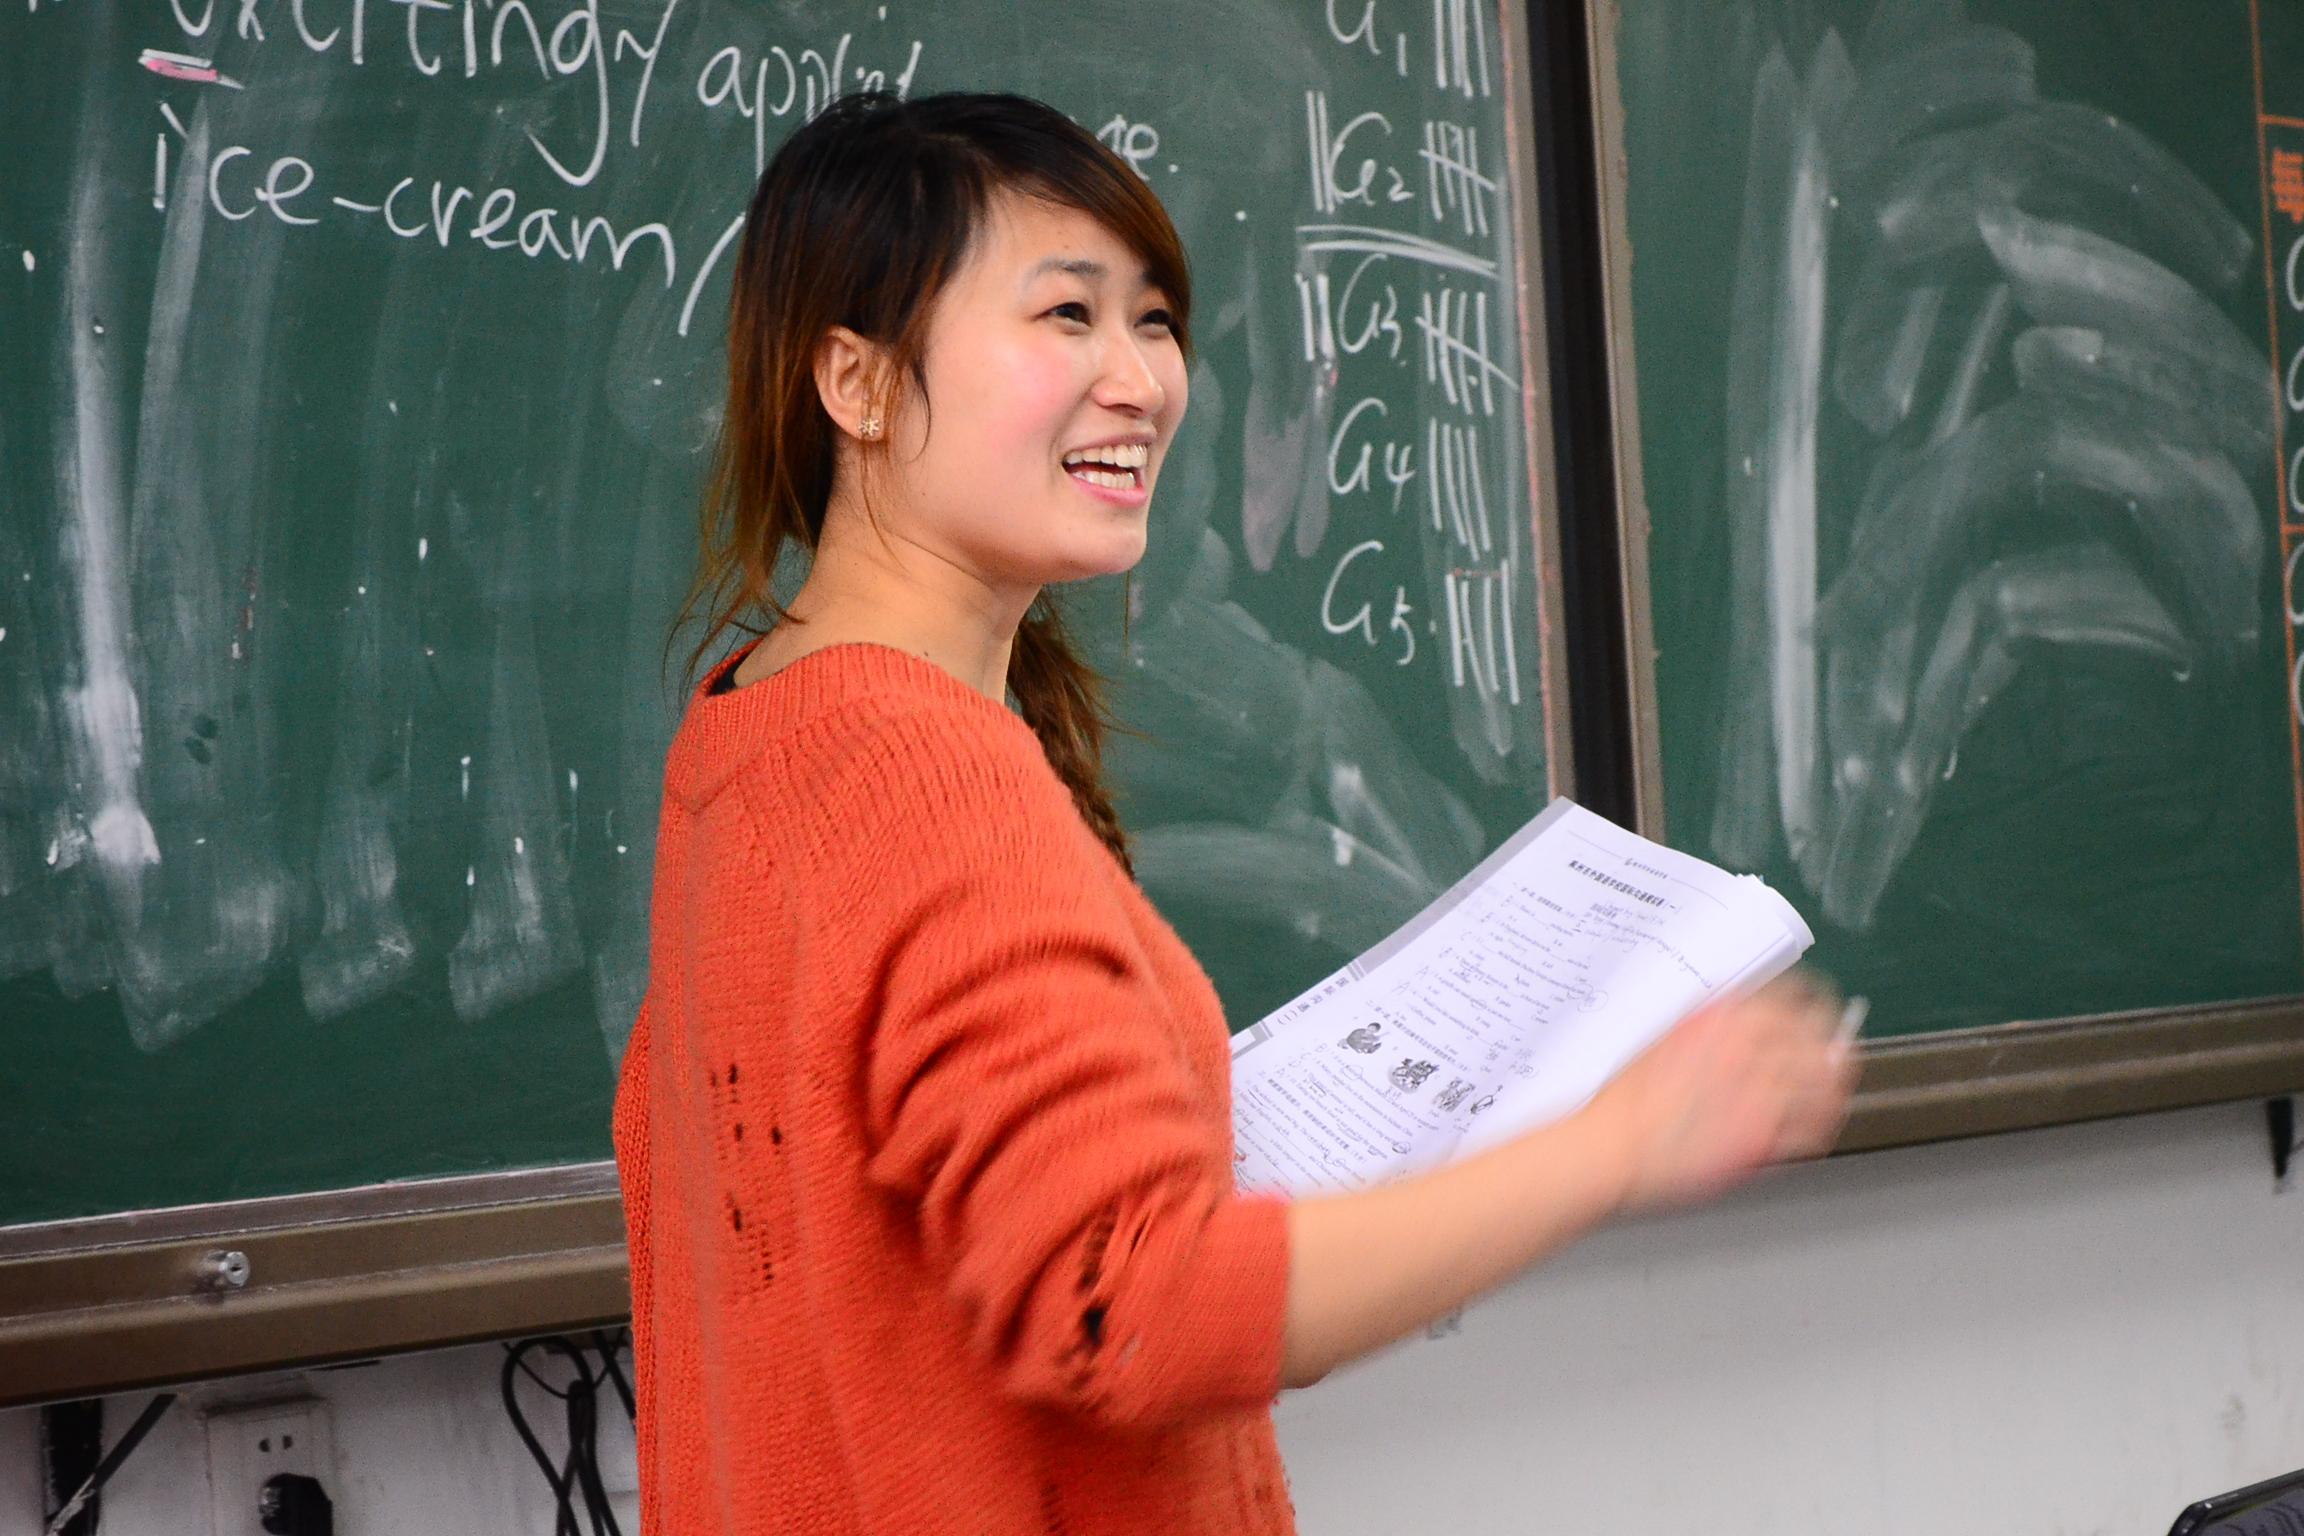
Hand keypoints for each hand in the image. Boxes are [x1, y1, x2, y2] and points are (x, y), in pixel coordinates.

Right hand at [1585, 971, 1857, 1213]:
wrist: (1613, 1143)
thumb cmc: (1625, 1097)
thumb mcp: (1664, 1035)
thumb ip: (1710, 1022)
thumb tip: (1738, 1016)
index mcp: (1723, 1019)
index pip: (1793, 994)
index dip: (1813, 998)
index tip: (1819, 1003)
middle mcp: (1747, 1050)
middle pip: (1816, 1034)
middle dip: (1832, 1036)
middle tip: (1838, 1043)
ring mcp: (1758, 1094)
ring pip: (1822, 1080)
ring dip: (1835, 1079)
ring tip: (1837, 1081)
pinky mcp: (1762, 1137)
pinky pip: (1812, 1127)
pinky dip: (1824, 1122)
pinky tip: (1822, 1121)